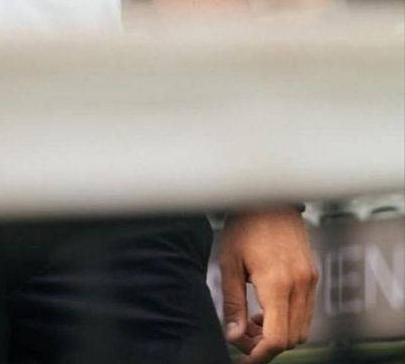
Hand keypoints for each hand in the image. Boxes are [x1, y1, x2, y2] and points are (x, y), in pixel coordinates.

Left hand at [219, 207, 318, 361]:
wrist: (269, 194)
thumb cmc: (245, 223)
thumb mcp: (230, 261)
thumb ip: (233, 301)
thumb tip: (233, 335)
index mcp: (277, 282)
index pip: (277, 338)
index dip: (260, 354)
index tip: (244, 356)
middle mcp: (300, 285)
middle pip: (292, 339)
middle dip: (267, 345)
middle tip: (243, 335)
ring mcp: (309, 280)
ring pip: (302, 328)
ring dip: (279, 333)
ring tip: (253, 320)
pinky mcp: (312, 274)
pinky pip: (306, 311)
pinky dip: (289, 319)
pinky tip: (267, 306)